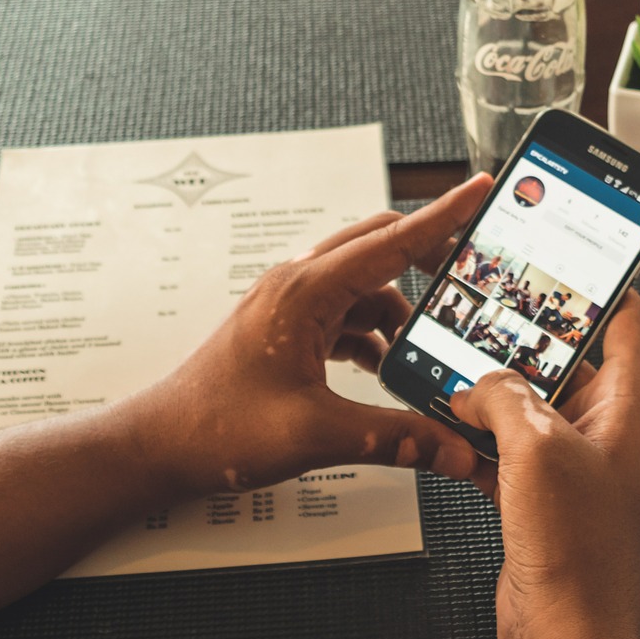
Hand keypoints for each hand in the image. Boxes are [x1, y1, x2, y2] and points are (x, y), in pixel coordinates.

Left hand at [125, 174, 492, 498]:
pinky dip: (375, 337)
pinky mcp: (287, 333)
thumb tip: (453, 448)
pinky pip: (346, 318)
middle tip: (474, 267)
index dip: (443, 216)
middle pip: (380, 249)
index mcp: (305, 291)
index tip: (479, 191)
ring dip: (402, 313)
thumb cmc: (214, 428)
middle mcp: (298, 288)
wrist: (160, 446)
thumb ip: (394, 438)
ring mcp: (291, 309)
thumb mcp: (317, 434)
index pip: (391, 241)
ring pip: (365, 289)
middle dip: (431, 256)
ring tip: (433, 348)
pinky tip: (390, 368)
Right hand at [447, 292, 639, 638]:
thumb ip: (505, 397)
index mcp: (628, 408)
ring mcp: (571, 467)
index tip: (571, 254)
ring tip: (454, 363)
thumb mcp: (537, 446)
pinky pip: (505, 449)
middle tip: (488, 306)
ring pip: (529, 406)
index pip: (627, 324)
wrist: (569, 631)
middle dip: (527, 338)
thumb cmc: (580, 550)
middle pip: (569, 362)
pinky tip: (448, 425)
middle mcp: (605, 432)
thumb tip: (479, 383)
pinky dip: (477, 436)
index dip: (603, 284)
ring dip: (493, 390)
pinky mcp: (540, 499)